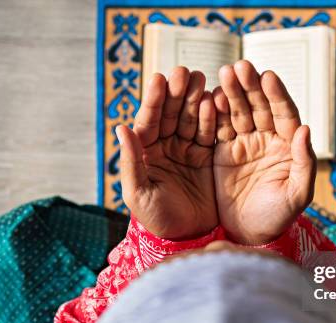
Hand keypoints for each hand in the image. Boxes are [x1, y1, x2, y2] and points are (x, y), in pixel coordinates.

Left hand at [117, 67, 217, 239]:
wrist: (187, 237)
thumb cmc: (156, 219)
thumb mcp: (138, 193)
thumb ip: (131, 161)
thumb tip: (121, 128)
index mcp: (146, 152)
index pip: (149, 121)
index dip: (154, 101)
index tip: (159, 79)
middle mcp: (166, 146)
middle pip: (171, 114)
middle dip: (177, 92)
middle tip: (184, 72)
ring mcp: (188, 150)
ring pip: (192, 118)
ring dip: (195, 99)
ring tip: (201, 79)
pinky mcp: (208, 157)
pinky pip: (211, 133)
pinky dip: (213, 118)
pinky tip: (215, 100)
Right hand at [212, 60, 315, 244]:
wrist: (249, 234)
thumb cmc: (278, 217)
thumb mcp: (296, 194)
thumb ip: (304, 162)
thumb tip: (304, 128)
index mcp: (287, 146)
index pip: (284, 114)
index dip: (276, 95)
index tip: (267, 76)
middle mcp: (266, 140)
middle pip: (259, 107)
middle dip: (250, 86)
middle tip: (239, 67)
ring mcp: (244, 144)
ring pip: (238, 112)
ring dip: (231, 93)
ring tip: (222, 74)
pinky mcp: (222, 152)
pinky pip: (218, 128)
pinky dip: (213, 113)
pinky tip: (208, 98)